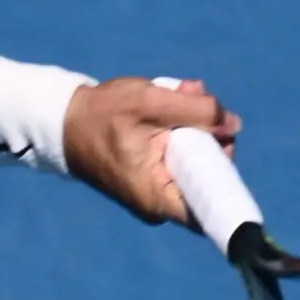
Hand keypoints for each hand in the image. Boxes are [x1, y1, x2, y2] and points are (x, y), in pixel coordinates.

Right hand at [63, 76, 240, 224]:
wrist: (65, 122)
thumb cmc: (101, 115)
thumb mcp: (150, 103)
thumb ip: (197, 111)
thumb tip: (234, 124)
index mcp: (159, 198)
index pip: (212, 206)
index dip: (228, 175)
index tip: (227, 141)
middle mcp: (161, 204)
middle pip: (209, 174)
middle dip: (211, 133)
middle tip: (194, 99)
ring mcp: (159, 192)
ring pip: (198, 160)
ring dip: (198, 125)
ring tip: (181, 94)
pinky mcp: (156, 177)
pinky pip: (183, 156)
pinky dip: (183, 129)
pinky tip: (172, 104)